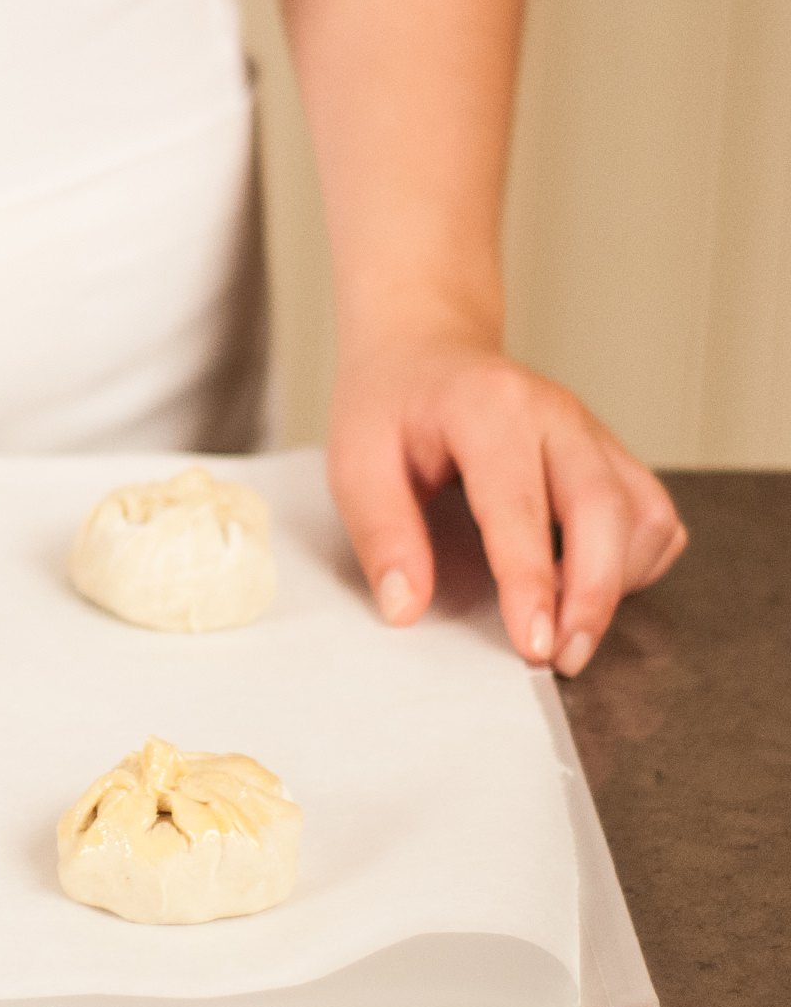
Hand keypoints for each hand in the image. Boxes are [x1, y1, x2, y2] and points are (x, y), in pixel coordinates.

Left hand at [327, 339, 686, 675]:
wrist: (424, 348)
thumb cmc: (389, 406)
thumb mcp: (356, 463)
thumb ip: (383, 535)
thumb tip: (406, 608)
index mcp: (487, 408)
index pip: (519, 504)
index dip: (530, 582)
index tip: (532, 644)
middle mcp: (555, 414)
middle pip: (604, 510)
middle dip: (592, 595)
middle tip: (562, 658)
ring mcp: (592, 431)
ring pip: (643, 515)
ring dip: (619, 581)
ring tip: (569, 629)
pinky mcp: (610, 454)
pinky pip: (651, 514)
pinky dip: (635, 560)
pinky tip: (586, 583)